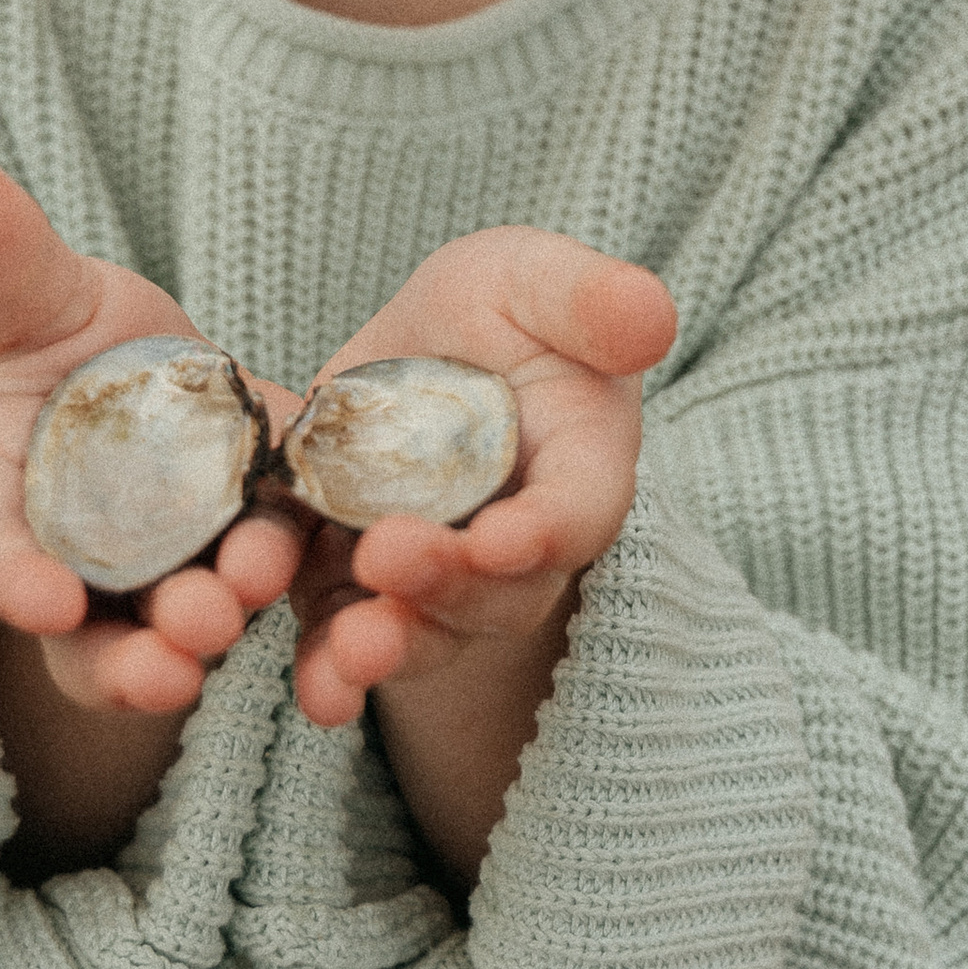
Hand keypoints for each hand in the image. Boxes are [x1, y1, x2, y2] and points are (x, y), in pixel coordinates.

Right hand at [0, 155, 303, 722]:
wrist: (160, 368)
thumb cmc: (72, 334)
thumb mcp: (43, 292)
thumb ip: (3, 258)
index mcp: (2, 489)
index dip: (15, 577)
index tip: (47, 604)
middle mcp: (76, 557)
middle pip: (90, 637)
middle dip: (130, 659)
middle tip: (182, 651)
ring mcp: (160, 575)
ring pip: (175, 634)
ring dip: (213, 629)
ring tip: (249, 609)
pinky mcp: (243, 560)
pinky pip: (265, 597)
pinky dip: (293, 604)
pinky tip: (331, 595)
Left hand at [284, 230, 676, 740]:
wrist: (424, 352)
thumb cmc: (499, 313)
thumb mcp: (532, 278)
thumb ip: (588, 298)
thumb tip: (653, 318)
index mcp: (579, 462)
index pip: (578, 510)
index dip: (546, 531)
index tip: (502, 538)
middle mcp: (518, 542)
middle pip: (501, 593)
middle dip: (447, 586)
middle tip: (387, 558)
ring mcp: (442, 577)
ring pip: (430, 633)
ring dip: (391, 647)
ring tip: (348, 651)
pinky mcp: (360, 586)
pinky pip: (349, 637)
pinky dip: (331, 671)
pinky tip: (314, 690)